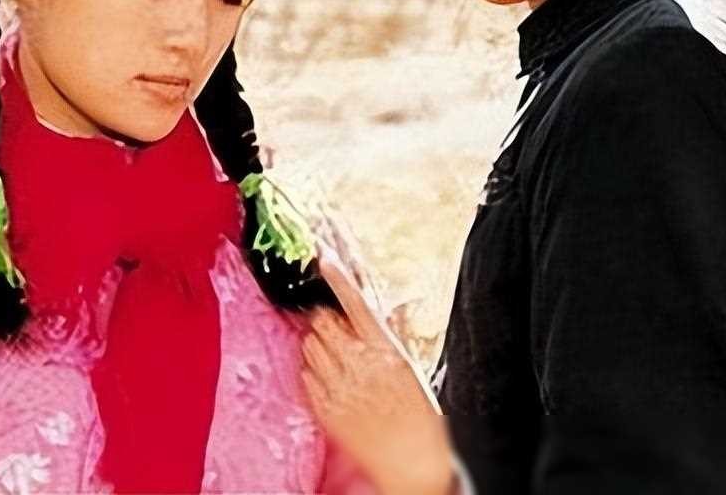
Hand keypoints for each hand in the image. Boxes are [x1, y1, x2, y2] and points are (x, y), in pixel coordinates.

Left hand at [301, 247, 455, 494]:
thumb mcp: (414, 370)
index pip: (356, 305)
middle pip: (323, 322)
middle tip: (337, 326)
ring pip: (309, 346)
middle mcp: (358, 366)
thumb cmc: (420, 419)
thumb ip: (394, 337)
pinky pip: (305, 375)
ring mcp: (337, 388)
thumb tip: (386, 311)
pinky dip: (313, 370)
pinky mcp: (324, 408)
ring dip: (317, 343)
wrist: (412, 466)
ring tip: (337, 356)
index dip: (338, 278)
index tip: (325, 258)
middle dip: (326, 318)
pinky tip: (330, 379)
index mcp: (385, 352)